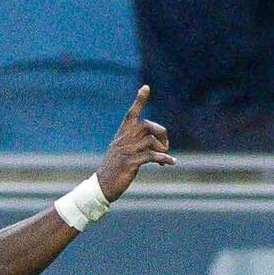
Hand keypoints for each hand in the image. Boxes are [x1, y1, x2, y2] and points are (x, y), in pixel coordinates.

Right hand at [95, 86, 174, 201]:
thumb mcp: (122, 153)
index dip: (139, 101)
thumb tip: (157, 145)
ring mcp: (126, 151)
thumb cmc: (114, 171)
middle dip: (161, 133)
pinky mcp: (130, 163)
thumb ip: (136, 145)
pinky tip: (171, 163)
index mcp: (121, 136)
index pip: (131, 114)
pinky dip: (164, 159)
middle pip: (147, 125)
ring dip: (162, 149)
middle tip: (164, 147)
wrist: (102, 187)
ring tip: (165, 159)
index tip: (146, 87)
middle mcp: (123, 140)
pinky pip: (151, 156)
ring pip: (150, 140)